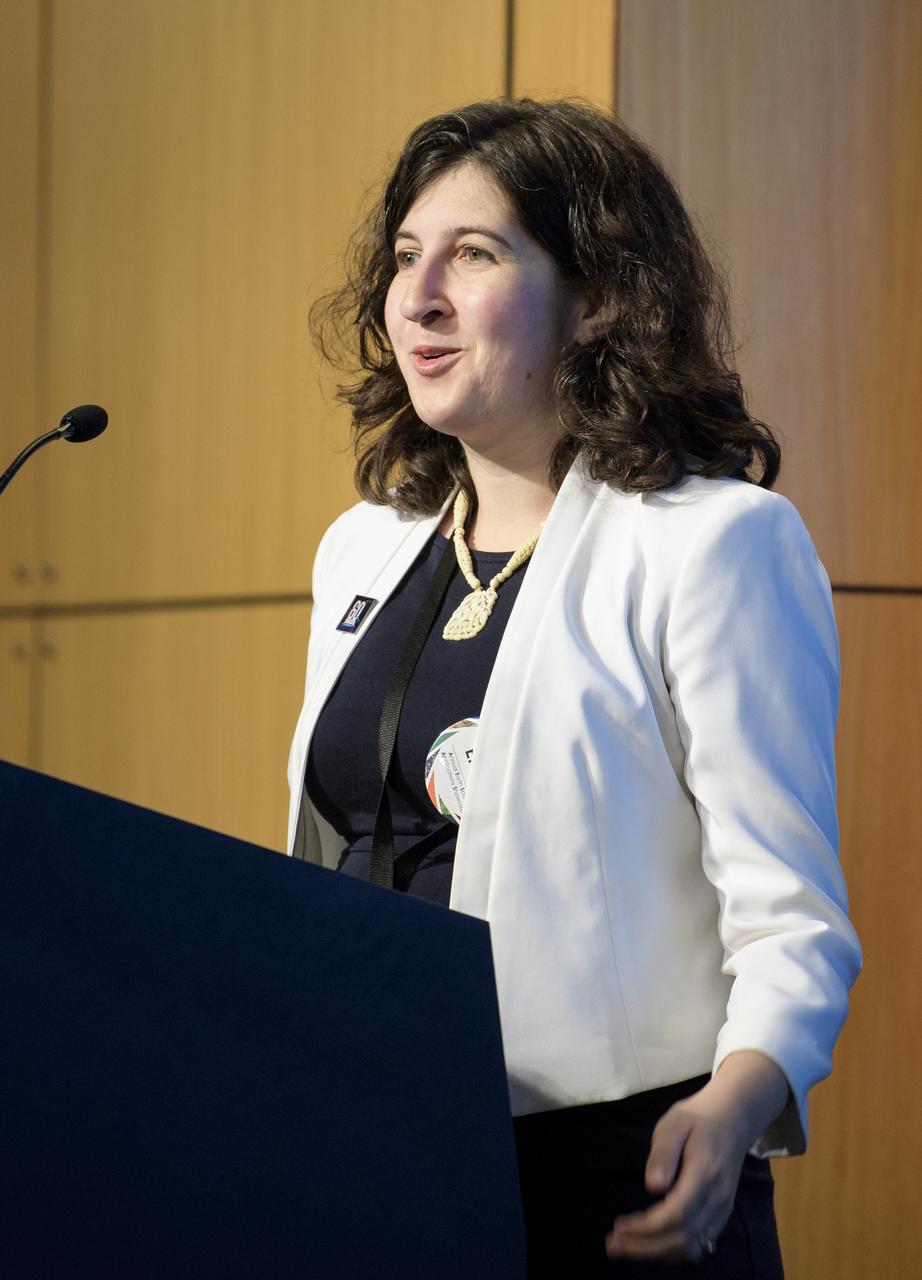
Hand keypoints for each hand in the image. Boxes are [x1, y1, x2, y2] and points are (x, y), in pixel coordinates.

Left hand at [604, 1051, 788, 1262]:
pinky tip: (650, 1246)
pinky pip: (699, 1244)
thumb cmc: (697, 1119)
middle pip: (682, 1238)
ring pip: (691, 1248)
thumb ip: (663, 1153)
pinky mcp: (720, 1215)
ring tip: (624, 1248)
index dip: (647, 1227)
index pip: (677, 1214)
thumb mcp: (675, 1123)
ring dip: (657, 1254)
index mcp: (704, 1175)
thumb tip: (652, 1186)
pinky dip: (672, 1252)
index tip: (619, 1226)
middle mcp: (717, 1199)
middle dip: (645, 1247)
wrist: (732, 1118)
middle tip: (612, 1244)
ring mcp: (722, 1210)